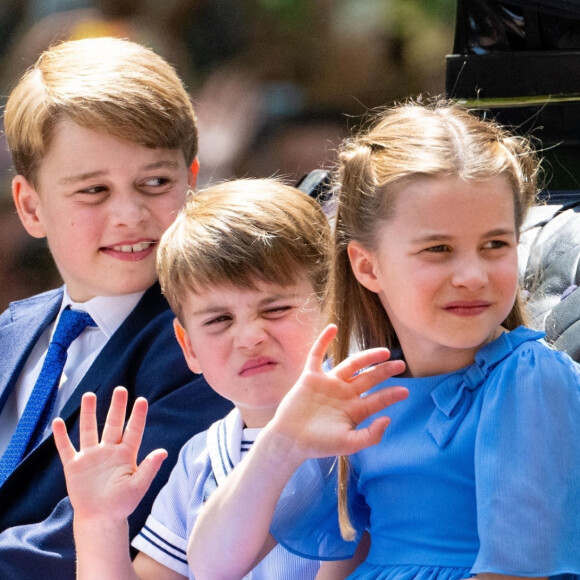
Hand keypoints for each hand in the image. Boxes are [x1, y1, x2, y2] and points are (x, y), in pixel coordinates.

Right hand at [53, 386, 166, 522]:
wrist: (101, 520)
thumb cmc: (122, 503)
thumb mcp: (139, 486)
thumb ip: (149, 467)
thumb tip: (164, 452)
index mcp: (126, 454)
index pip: (134, 431)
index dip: (138, 416)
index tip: (141, 400)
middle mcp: (109, 451)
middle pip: (113, 424)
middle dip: (116, 407)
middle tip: (120, 389)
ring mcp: (91, 457)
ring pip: (89, 430)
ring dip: (89, 413)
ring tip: (89, 395)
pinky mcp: (74, 466)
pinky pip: (66, 448)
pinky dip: (61, 436)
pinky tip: (58, 422)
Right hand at [269, 325, 408, 460]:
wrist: (290, 440)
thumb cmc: (318, 445)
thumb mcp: (349, 444)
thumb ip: (370, 435)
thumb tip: (388, 419)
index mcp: (354, 410)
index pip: (377, 399)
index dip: (391, 395)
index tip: (405, 391)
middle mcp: (343, 393)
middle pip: (368, 378)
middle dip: (384, 371)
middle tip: (400, 364)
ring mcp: (328, 384)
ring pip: (350, 365)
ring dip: (366, 357)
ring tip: (384, 352)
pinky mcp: (310, 377)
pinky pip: (317, 355)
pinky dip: (324, 341)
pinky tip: (333, 327)